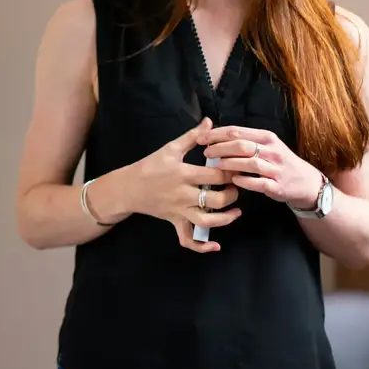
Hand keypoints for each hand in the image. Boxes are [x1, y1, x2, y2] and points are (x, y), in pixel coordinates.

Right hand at [125, 117, 240, 251]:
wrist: (128, 187)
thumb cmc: (150, 166)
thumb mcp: (170, 148)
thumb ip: (192, 136)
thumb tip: (209, 122)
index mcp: (183, 174)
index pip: (216, 176)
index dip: (232, 173)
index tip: (239, 168)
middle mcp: (183, 194)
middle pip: (217, 200)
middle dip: (232, 194)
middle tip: (236, 187)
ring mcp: (179, 211)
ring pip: (207, 221)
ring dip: (226, 219)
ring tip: (235, 211)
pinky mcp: (175, 222)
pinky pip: (188, 239)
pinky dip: (202, 246)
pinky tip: (215, 245)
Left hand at [201, 126, 322, 208]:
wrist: (306, 182)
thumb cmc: (279, 162)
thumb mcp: (266, 145)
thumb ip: (245, 140)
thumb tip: (215, 135)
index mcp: (266, 137)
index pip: (237, 131)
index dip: (216, 134)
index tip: (201, 137)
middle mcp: (272, 150)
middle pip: (241, 145)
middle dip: (220, 147)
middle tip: (206, 152)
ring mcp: (276, 169)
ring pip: (250, 162)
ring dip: (230, 163)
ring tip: (216, 165)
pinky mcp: (278, 186)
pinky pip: (259, 182)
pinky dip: (245, 181)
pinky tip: (233, 180)